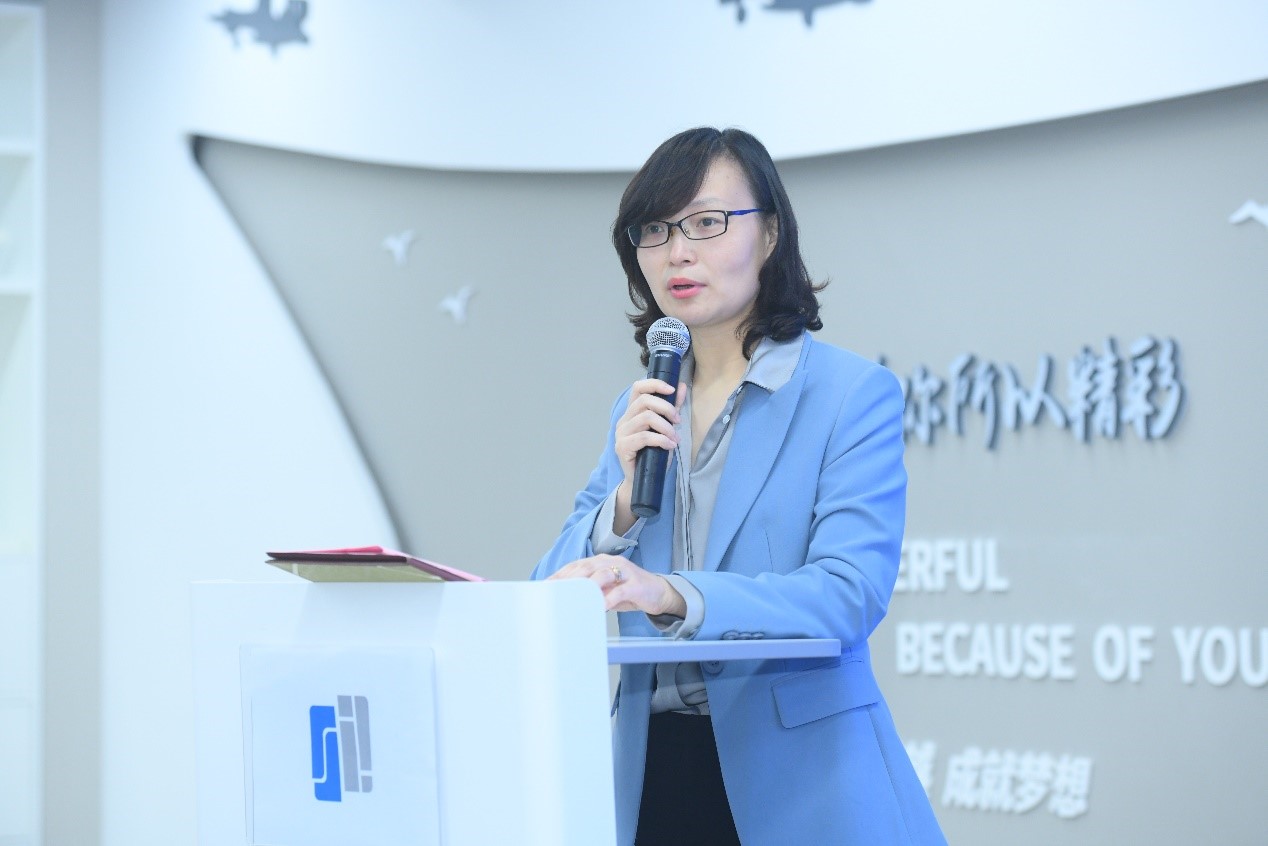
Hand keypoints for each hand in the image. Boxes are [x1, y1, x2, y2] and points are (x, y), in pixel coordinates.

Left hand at [547, 554, 686, 616]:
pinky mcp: (636, 584)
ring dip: (587, 585)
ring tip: (574, 597)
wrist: (658, 592)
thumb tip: (565, 601)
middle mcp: (610, 562)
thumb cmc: (628, 592)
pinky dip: (609, 598)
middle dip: (568, 579)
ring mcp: (624, 571)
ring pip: (602, 574)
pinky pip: (620, 590)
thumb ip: (588, 592)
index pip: (574, 567)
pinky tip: (601, 606)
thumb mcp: (605, 591)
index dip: (559, 576)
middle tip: (554, 591)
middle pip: (585, 567)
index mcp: (599, 563)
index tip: (544, 586)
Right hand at [611, 378, 685, 530]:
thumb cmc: (653, 454)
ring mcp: (621, 434)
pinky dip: (661, 440)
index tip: (672, 390)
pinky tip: (669, 446)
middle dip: (666, 408)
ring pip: (645, 418)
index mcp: (632, 412)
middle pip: (644, 401)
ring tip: (675, 439)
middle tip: (678, 422)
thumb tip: (683, 387)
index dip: (655, 384)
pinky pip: (644, 437)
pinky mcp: (622, 447)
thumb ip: (672, 408)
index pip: (638, 387)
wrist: (642, 482)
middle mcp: (624, 420)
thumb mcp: (666, 428)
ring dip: (666, 427)